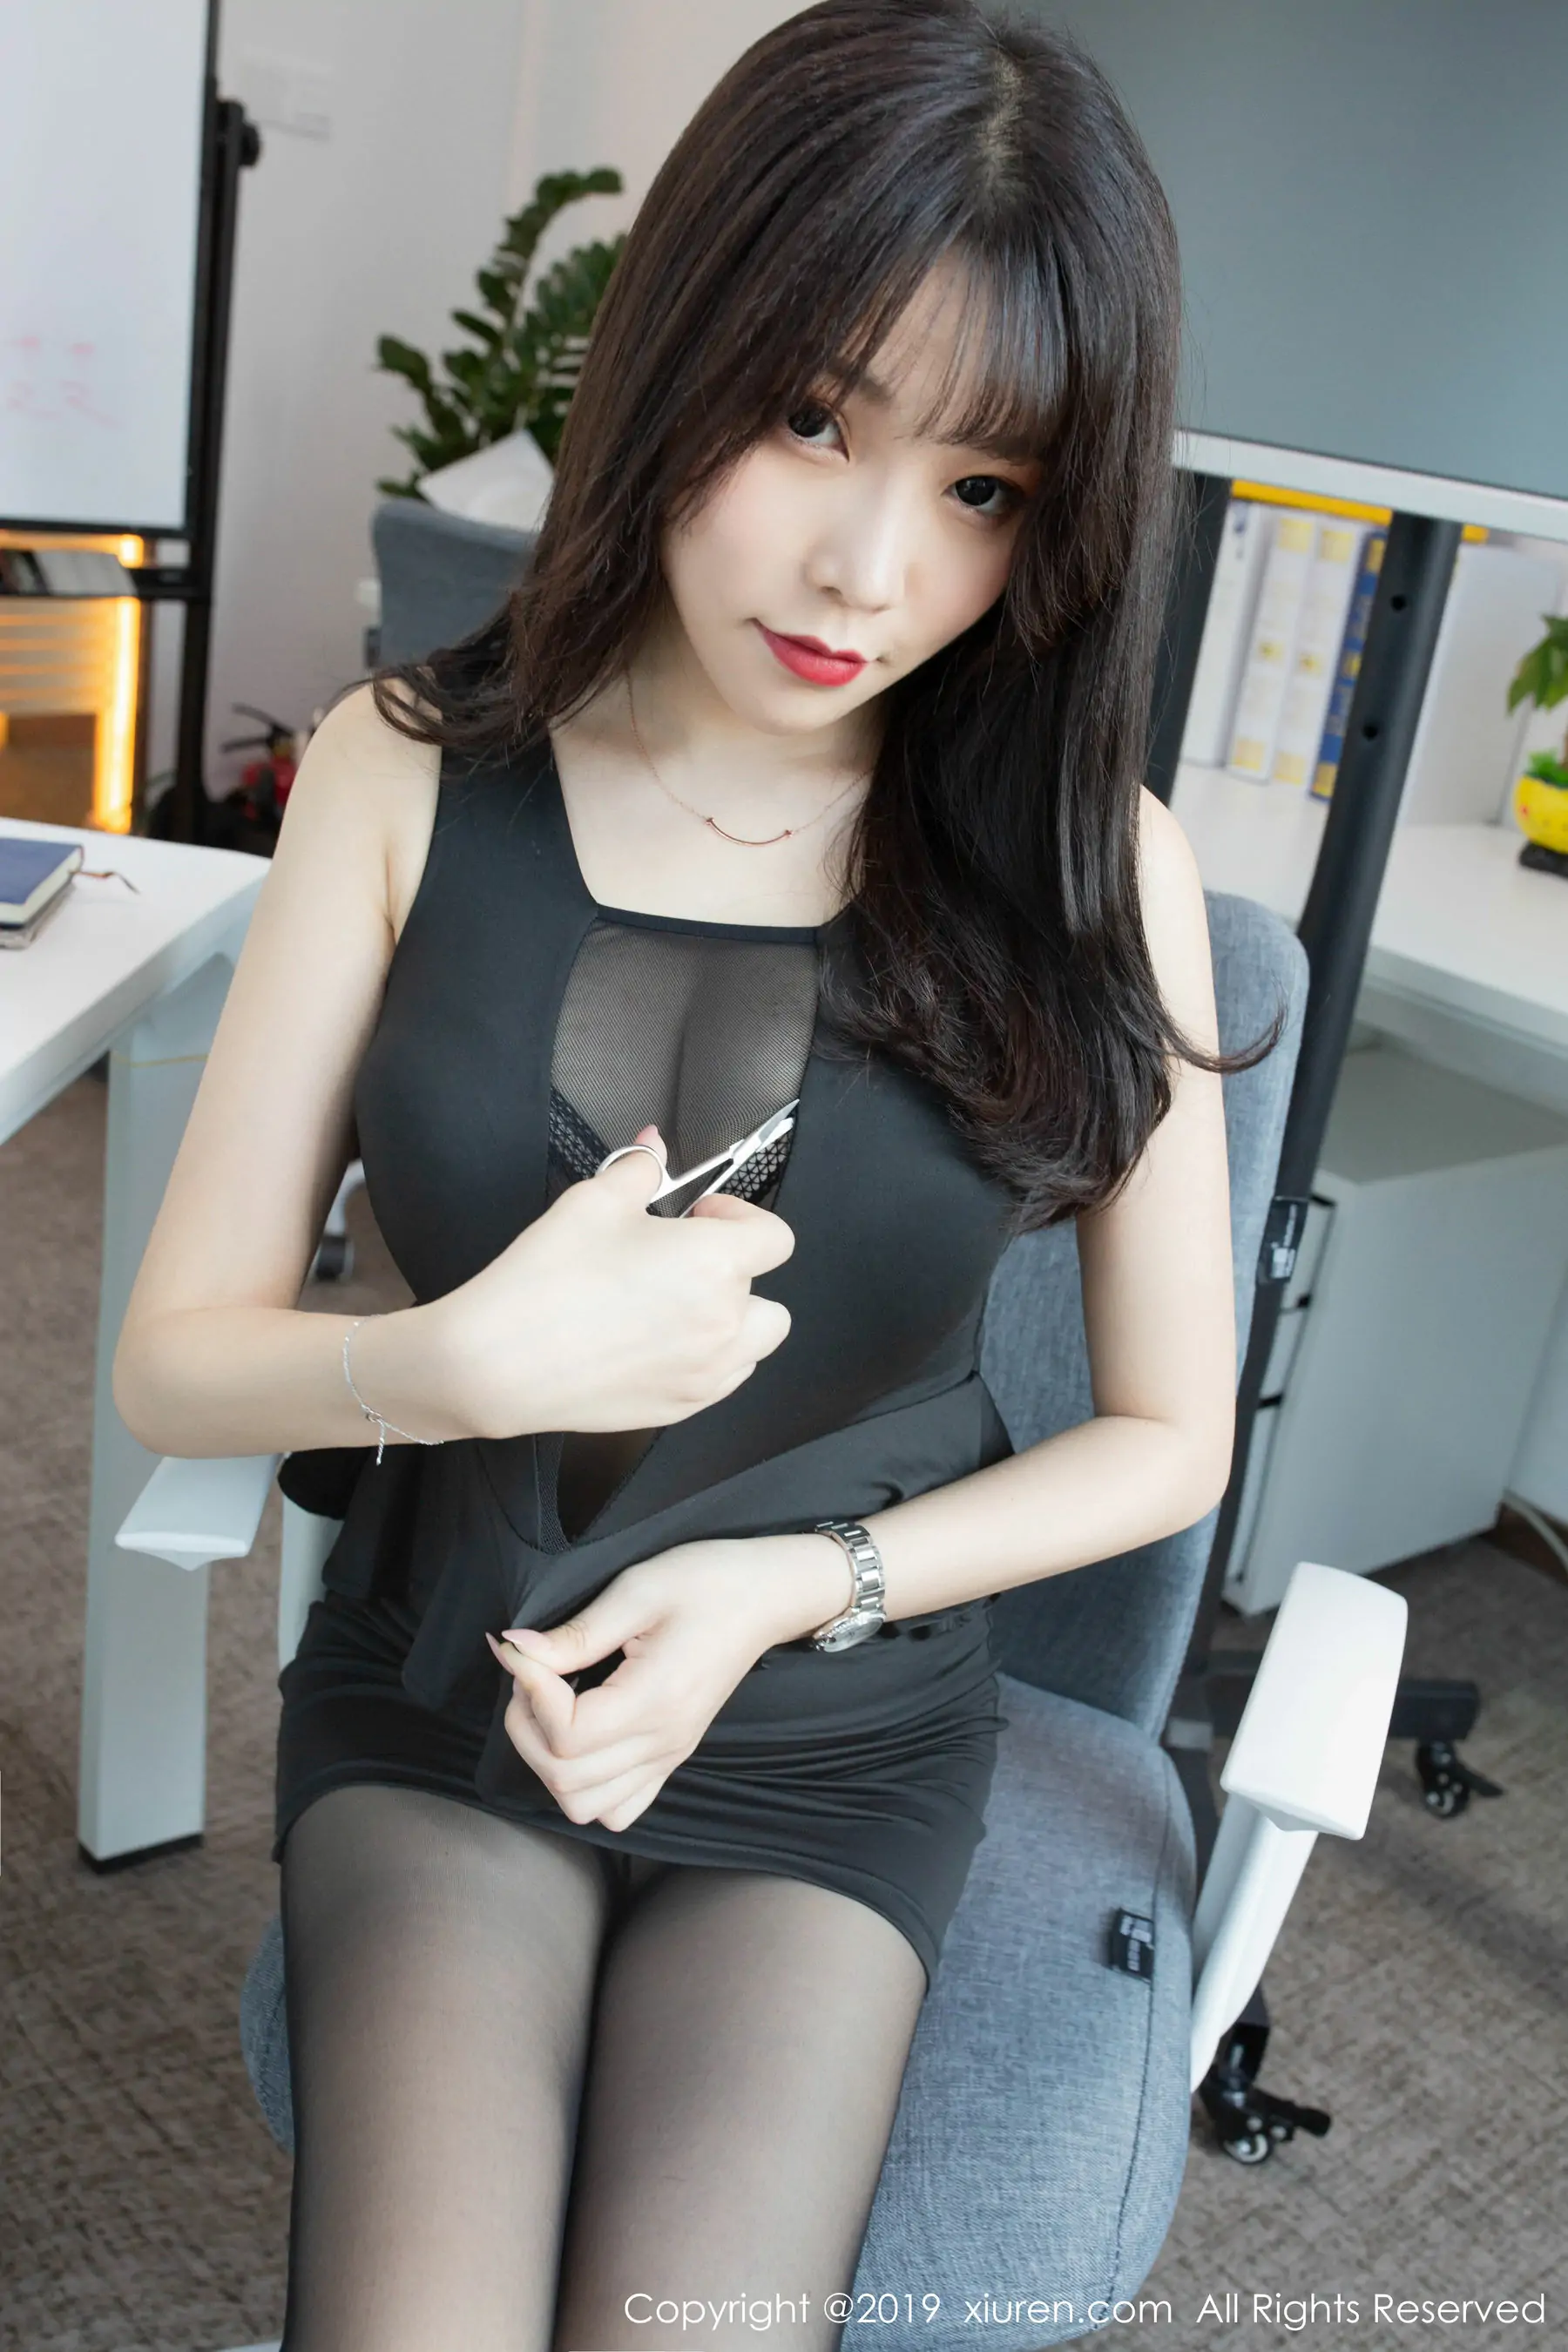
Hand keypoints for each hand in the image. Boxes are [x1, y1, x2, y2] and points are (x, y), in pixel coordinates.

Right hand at [424, 1124, 796, 1440]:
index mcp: (716, 1263)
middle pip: (767, 1293)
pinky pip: (722, 1379)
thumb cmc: (547, 1280)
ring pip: (754, 1343)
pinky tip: (658, 1342)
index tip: (699, 1215)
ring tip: (676, 1305)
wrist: (499, 1362)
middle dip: (734, 1272)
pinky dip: (708, 1359)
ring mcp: (707, 1373)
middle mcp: (725, 1322)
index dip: (740, 1216)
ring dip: (731, 1320)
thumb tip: (653, 1144)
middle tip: (680, 1261)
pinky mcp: (681, 1407)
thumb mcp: (593, 1202)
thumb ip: (638, 1169)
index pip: (775, 1238)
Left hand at [483, 1533, 850, 1830]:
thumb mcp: (639, 1589)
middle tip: (533, 1673)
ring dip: (549, 1762)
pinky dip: (585, 1786)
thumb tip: (515, 1649)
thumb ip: (577, 1632)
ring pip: (585, 1805)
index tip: (525, 1650)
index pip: (568, 1735)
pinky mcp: (671, 1756)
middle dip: (527, 1727)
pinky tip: (580, 1736)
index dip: (530, 1693)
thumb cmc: (709, 1581)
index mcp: (657, 1699)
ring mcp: (669, 1756)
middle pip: (566, 1778)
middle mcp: (663, 1741)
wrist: (768, 1596)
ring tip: (549, 1707)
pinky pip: (618, 1808)